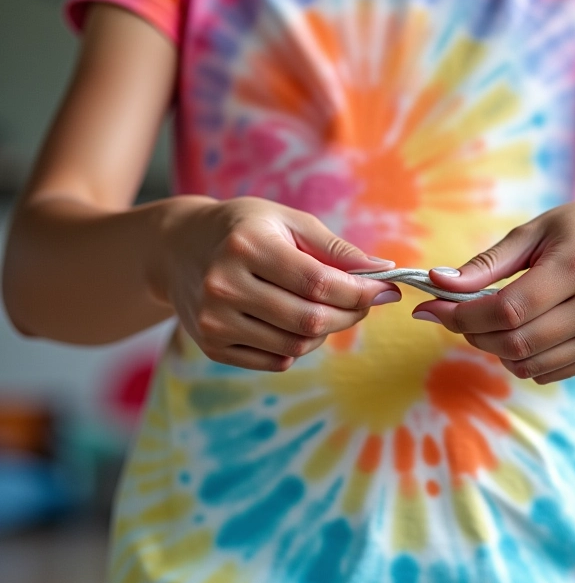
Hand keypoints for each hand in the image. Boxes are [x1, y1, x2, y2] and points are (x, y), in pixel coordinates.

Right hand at [159, 196, 400, 370]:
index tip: (387, 290)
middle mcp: (224, 284)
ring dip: (325, 332)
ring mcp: (213, 320)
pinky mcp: (211, 346)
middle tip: (364, 303)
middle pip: (309, 319)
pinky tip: (293, 323)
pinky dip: (297, 347)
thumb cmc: (245, 229)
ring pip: (295, 346)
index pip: (318, 282)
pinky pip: (274, 361)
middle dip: (349, 315)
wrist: (179, 248)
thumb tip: (383, 270)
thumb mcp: (289, 221)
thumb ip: (336, 248)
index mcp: (247, 246)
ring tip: (326, 309)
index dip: (360, 292)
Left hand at [412, 197, 574, 383]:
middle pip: (516, 342)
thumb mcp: (533, 232)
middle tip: (454, 316)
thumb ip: (486, 263)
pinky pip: (549, 373)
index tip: (432, 308)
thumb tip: (438, 283)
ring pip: (529, 365)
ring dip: (494, 349)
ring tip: (490, 321)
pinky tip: (522, 331)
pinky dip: (522, 359)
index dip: (462, 315)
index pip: (508, 310)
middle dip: (472, 334)